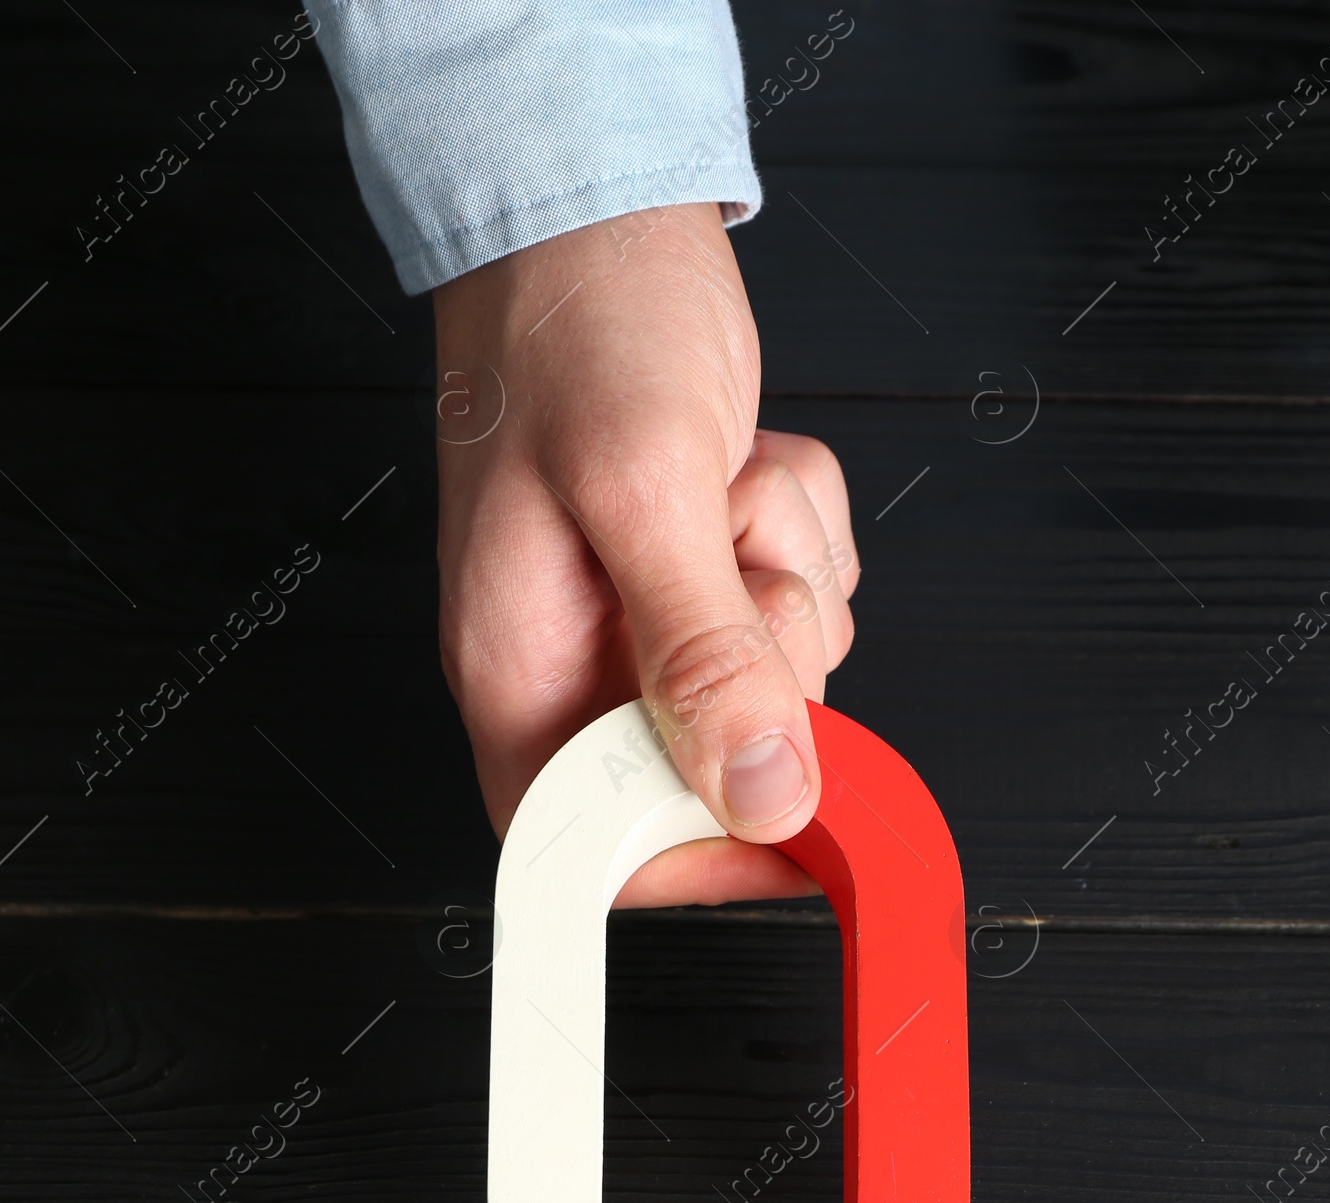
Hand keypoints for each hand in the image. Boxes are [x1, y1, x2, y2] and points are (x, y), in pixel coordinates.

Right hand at [431, 203, 858, 905]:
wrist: (594, 211)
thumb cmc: (574, 323)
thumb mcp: (643, 486)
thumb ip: (702, 653)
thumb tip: (760, 792)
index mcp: (523, 684)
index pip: (606, 852)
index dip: (703, 865)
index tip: (789, 829)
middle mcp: (585, 673)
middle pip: (725, 771)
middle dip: (766, 660)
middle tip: (732, 557)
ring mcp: (651, 628)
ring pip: (785, 683)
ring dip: (789, 576)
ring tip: (725, 487)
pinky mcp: (709, 581)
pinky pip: (806, 606)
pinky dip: (802, 534)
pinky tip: (743, 471)